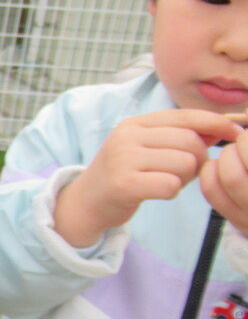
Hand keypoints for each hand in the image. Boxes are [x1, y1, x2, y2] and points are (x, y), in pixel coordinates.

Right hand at [54, 109, 242, 246]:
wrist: (86, 203)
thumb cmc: (123, 175)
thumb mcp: (146, 148)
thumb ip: (179, 136)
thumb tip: (222, 127)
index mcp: (135, 123)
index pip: (186, 116)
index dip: (216, 123)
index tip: (235, 132)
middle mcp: (127, 136)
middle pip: (189, 141)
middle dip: (197, 160)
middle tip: (181, 173)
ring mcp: (123, 159)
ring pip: (183, 163)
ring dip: (184, 178)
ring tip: (166, 182)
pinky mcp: (123, 184)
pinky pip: (170, 185)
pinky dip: (171, 192)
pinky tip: (157, 192)